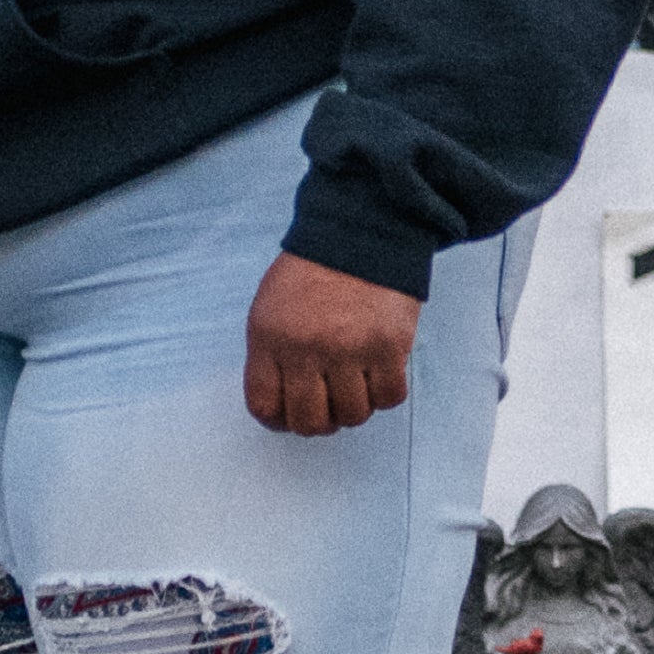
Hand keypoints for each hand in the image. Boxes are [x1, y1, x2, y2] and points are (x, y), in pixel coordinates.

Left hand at [243, 252, 422, 436]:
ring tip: (356, 385)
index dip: (280, 421)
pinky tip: (379, 373)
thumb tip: (282, 405)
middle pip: (309, 421)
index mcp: (269, 337)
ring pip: (352, 415)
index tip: (291, 416)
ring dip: (355, 407)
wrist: (361, 231)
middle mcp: (306, 348)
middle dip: (319, 422)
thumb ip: (270, 356)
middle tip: (328, 407)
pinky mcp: (388, 346)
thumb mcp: (270, 307)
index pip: (264, 406)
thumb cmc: (314, 271)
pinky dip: (385, 394)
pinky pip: (388, 397)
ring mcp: (349, 349)